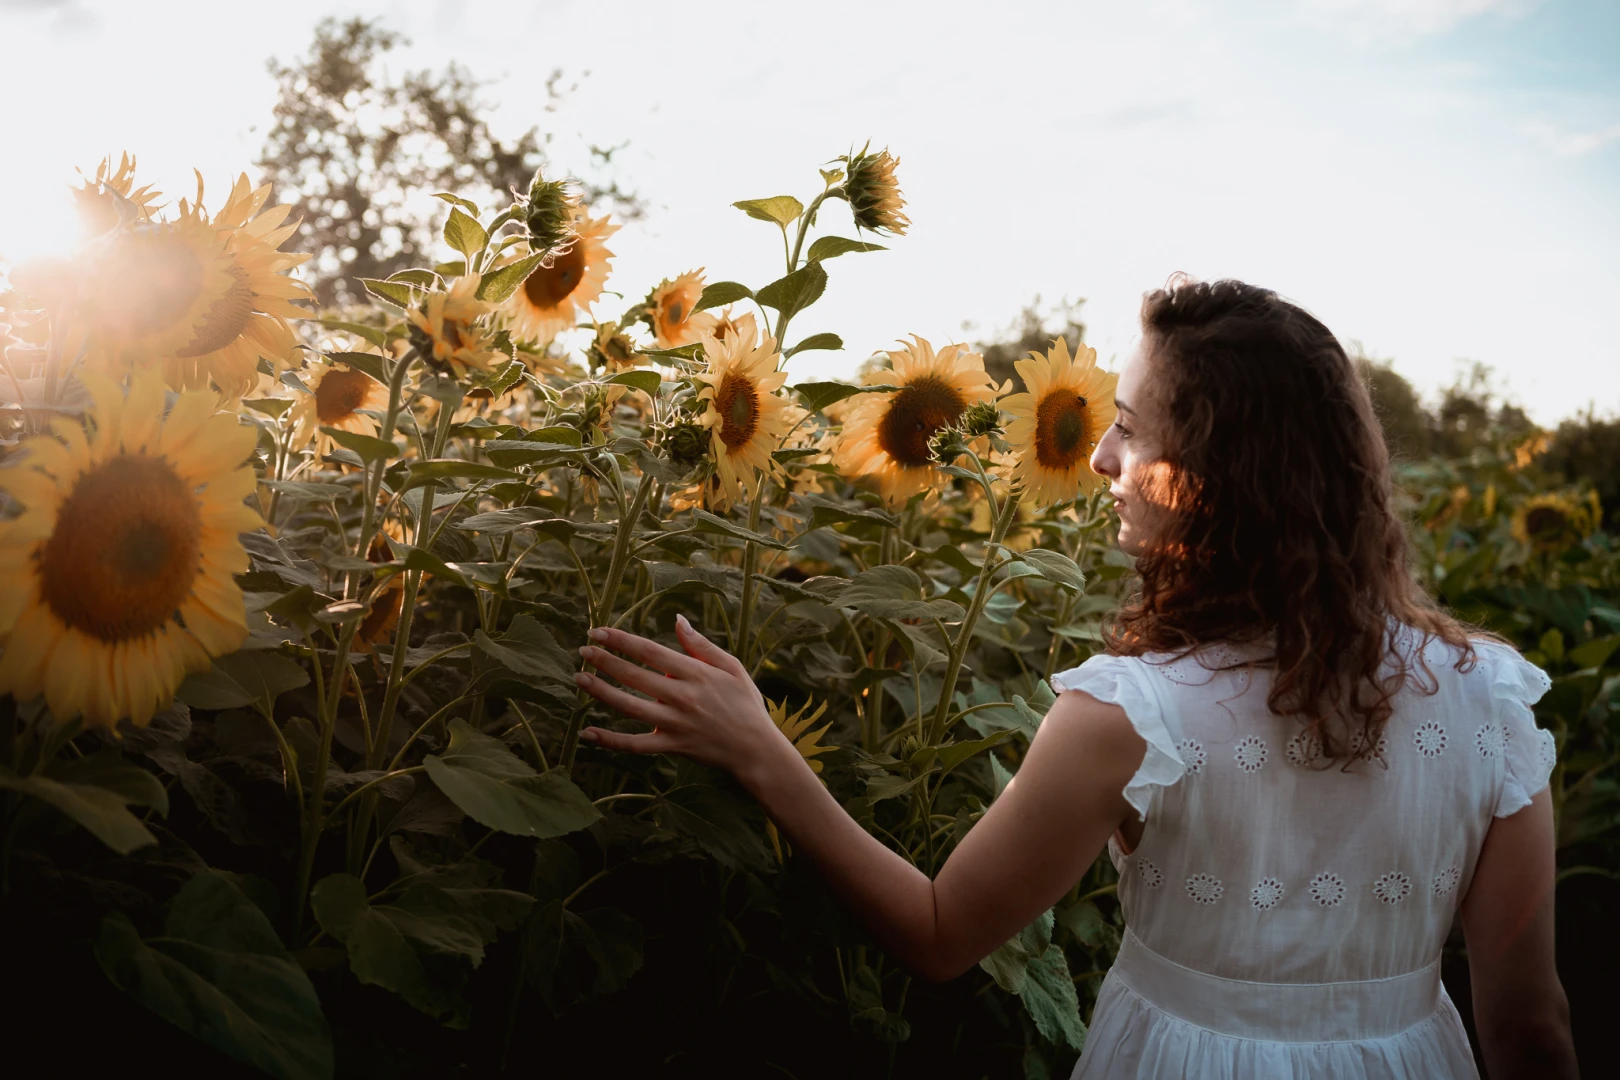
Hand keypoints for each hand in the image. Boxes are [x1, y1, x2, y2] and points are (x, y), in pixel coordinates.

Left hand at [574, 614, 783, 777]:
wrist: (756, 750)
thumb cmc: (745, 704)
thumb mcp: (731, 667)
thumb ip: (701, 645)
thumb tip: (677, 619)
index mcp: (696, 673)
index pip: (650, 651)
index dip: (622, 640)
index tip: (599, 631)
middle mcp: (682, 696)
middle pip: (635, 675)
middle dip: (605, 661)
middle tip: (582, 650)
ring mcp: (675, 723)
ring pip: (630, 707)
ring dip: (601, 692)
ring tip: (579, 679)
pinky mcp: (671, 746)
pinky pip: (635, 745)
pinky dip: (610, 740)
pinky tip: (587, 732)